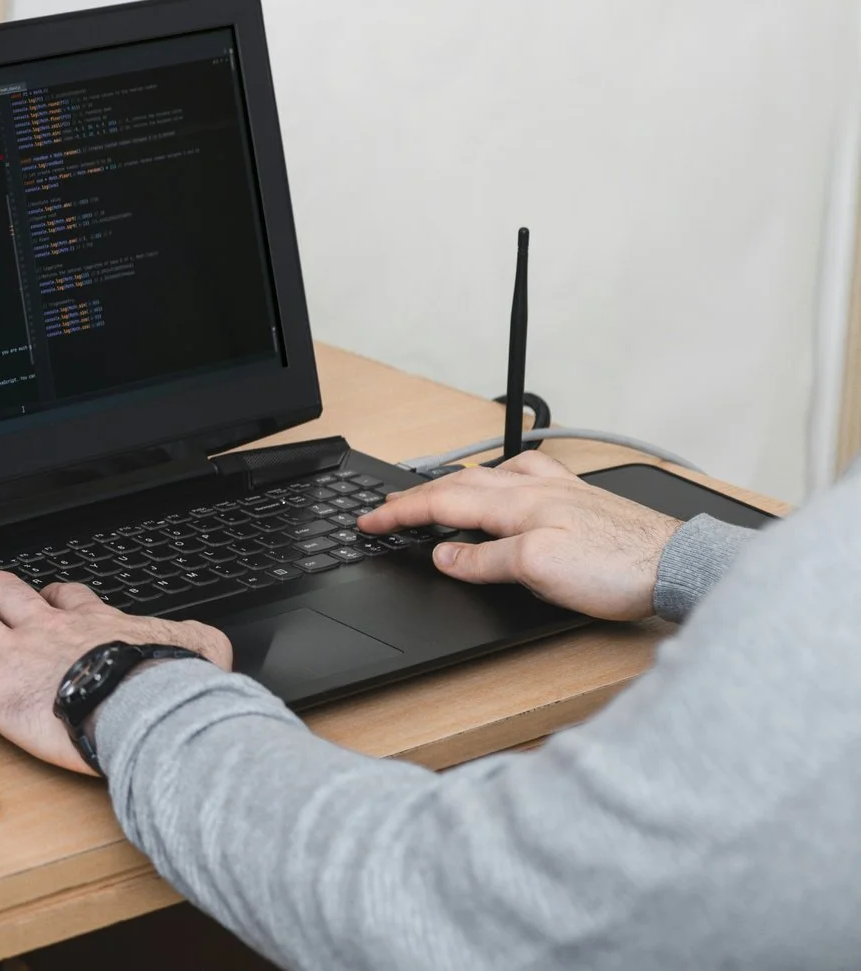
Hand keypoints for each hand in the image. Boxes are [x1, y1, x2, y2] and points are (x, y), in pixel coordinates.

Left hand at [0, 572, 232, 774]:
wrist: (147, 706)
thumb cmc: (169, 685)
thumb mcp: (197, 649)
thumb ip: (198, 644)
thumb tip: (213, 652)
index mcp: (90, 622)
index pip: (61, 596)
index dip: (45, 596)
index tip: (40, 600)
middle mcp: (44, 629)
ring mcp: (13, 656)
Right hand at [357, 450, 682, 619]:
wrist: (680, 566)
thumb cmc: (617, 569)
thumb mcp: (539, 572)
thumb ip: (486, 561)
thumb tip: (443, 556)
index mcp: (517, 505)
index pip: (442, 504)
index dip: (400, 514)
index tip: (368, 522)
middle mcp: (535, 490)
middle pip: (460, 485)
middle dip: (417, 497)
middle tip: (387, 510)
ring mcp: (559, 491)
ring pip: (491, 477)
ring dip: (454, 484)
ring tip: (434, 493)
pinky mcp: (581, 500)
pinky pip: (526, 478)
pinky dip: (500, 480)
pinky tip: (508, 484)